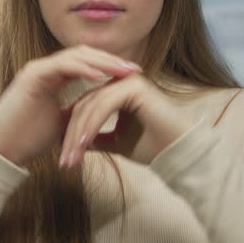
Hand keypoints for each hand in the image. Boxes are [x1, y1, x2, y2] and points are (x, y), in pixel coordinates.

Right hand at [0, 45, 141, 165]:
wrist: (1, 151)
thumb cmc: (27, 139)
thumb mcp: (61, 123)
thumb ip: (76, 110)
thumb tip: (97, 111)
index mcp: (53, 76)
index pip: (86, 63)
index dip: (109, 66)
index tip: (131, 75)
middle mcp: (45, 68)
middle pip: (85, 54)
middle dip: (111, 61)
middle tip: (134, 69)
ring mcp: (37, 69)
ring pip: (76, 56)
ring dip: (102, 62)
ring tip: (123, 71)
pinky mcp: (32, 75)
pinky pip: (63, 65)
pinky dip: (84, 69)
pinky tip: (102, 76)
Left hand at [60, 74, 191, 167]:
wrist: (179, 152)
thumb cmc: (152, 147)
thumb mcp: (117, 142)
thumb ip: (97, 138)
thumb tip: (76, 142)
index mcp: (117, 92)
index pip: (86, 108)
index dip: (72, 133)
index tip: (65, 158)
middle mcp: (121, 83)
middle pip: (84, 105)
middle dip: (72, 135)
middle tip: (64, 160)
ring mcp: (127, 81)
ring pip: (91, 105)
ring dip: (78, 133)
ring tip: (72, 156)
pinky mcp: (133, 86)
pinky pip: (104, 104)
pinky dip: (91, 124)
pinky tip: (83, 143)